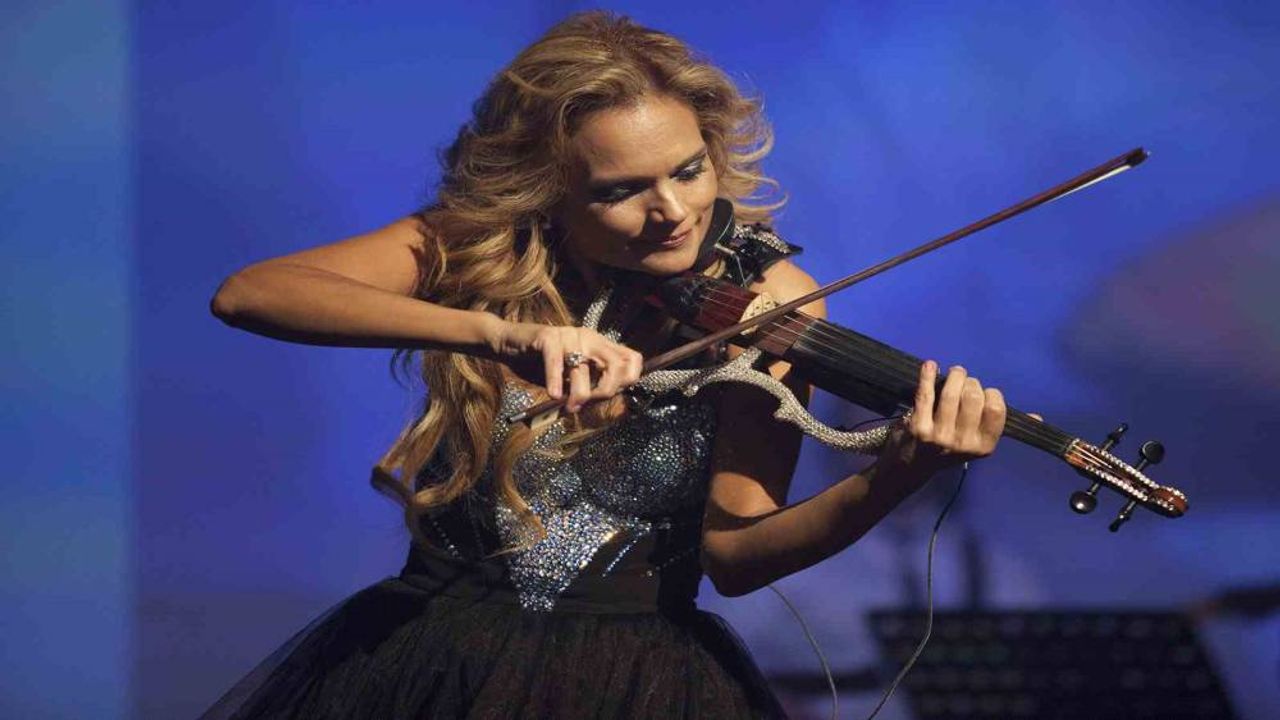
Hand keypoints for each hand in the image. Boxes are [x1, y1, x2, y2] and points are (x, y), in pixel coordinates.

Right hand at [487, 320, 643, 412]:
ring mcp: (569, 335)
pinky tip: (554, 394)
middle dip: (606, 390)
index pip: (632, 359)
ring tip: (569, 406)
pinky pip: (556, 361)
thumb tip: (602, 402)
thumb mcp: (570, 376)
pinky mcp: (547, 336)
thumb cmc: (540, 364)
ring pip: (584, 368)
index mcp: (599, 344)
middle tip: (588, 403)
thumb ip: (588, 384)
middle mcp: (588, 337)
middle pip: (616, 364)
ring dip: (578, 393)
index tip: (609, 396)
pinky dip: (556, 381)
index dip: (627, 380)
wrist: (508, 344)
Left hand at [878, 360, 1006, 488]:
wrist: (911, 468)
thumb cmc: (948, 449)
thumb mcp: (977, 444)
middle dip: (970, 382)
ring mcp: (940, 435)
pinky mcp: (918, 427)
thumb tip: (1038, 418)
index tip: (983, 392)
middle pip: (974, 397)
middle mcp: (964, 443)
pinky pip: (926, 394)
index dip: (990, 393)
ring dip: (953, 376)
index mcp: (984, 445)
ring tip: (953, 372)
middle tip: (964, 380)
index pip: (996, 409)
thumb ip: (999, 426)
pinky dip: (928, 376)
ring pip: (951, 394)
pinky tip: (930, 366)